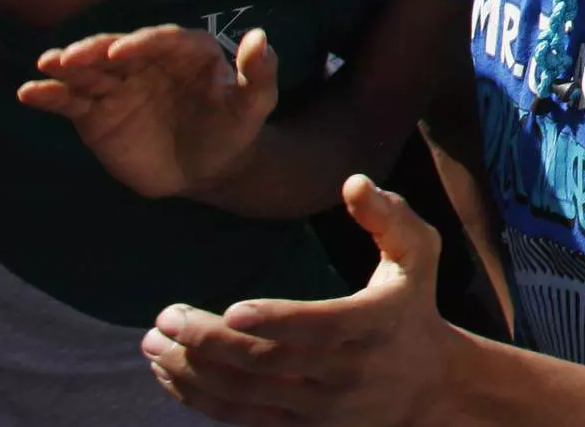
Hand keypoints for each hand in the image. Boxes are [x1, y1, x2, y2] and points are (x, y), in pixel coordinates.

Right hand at [17, 24, 275, 199]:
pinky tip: (28, 92)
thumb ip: (260, 72)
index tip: (121, 50)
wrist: (208, 166)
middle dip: (93, 50)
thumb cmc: (234, 127)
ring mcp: (118, 86)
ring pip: (89, 72)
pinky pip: (70, 102)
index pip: (161, 39)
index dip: (141, 42)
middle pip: (116, 50)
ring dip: (65, 68)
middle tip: (69, 56)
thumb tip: (260, 37)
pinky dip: (49, 96)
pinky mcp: (97, 113)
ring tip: (46, 66)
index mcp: (186, 50)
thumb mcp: (256, 103)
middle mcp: (147, 61)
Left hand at [143, 175, 459, 425]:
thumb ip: (388, 215)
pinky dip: (200, 398)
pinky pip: (241, 418)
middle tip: (165, 318)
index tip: (229, 309)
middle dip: (210, 343)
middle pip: (269, 363)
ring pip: (247, 395)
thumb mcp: (420, 253)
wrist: (430, 387)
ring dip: (193, 372)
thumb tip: (352, 181)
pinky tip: (170, 373)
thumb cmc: (413, 305)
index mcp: (375, 324)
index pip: (320, 327)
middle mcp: (347, 371)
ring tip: (154, 344)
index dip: (276, 320)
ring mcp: (322, 408)